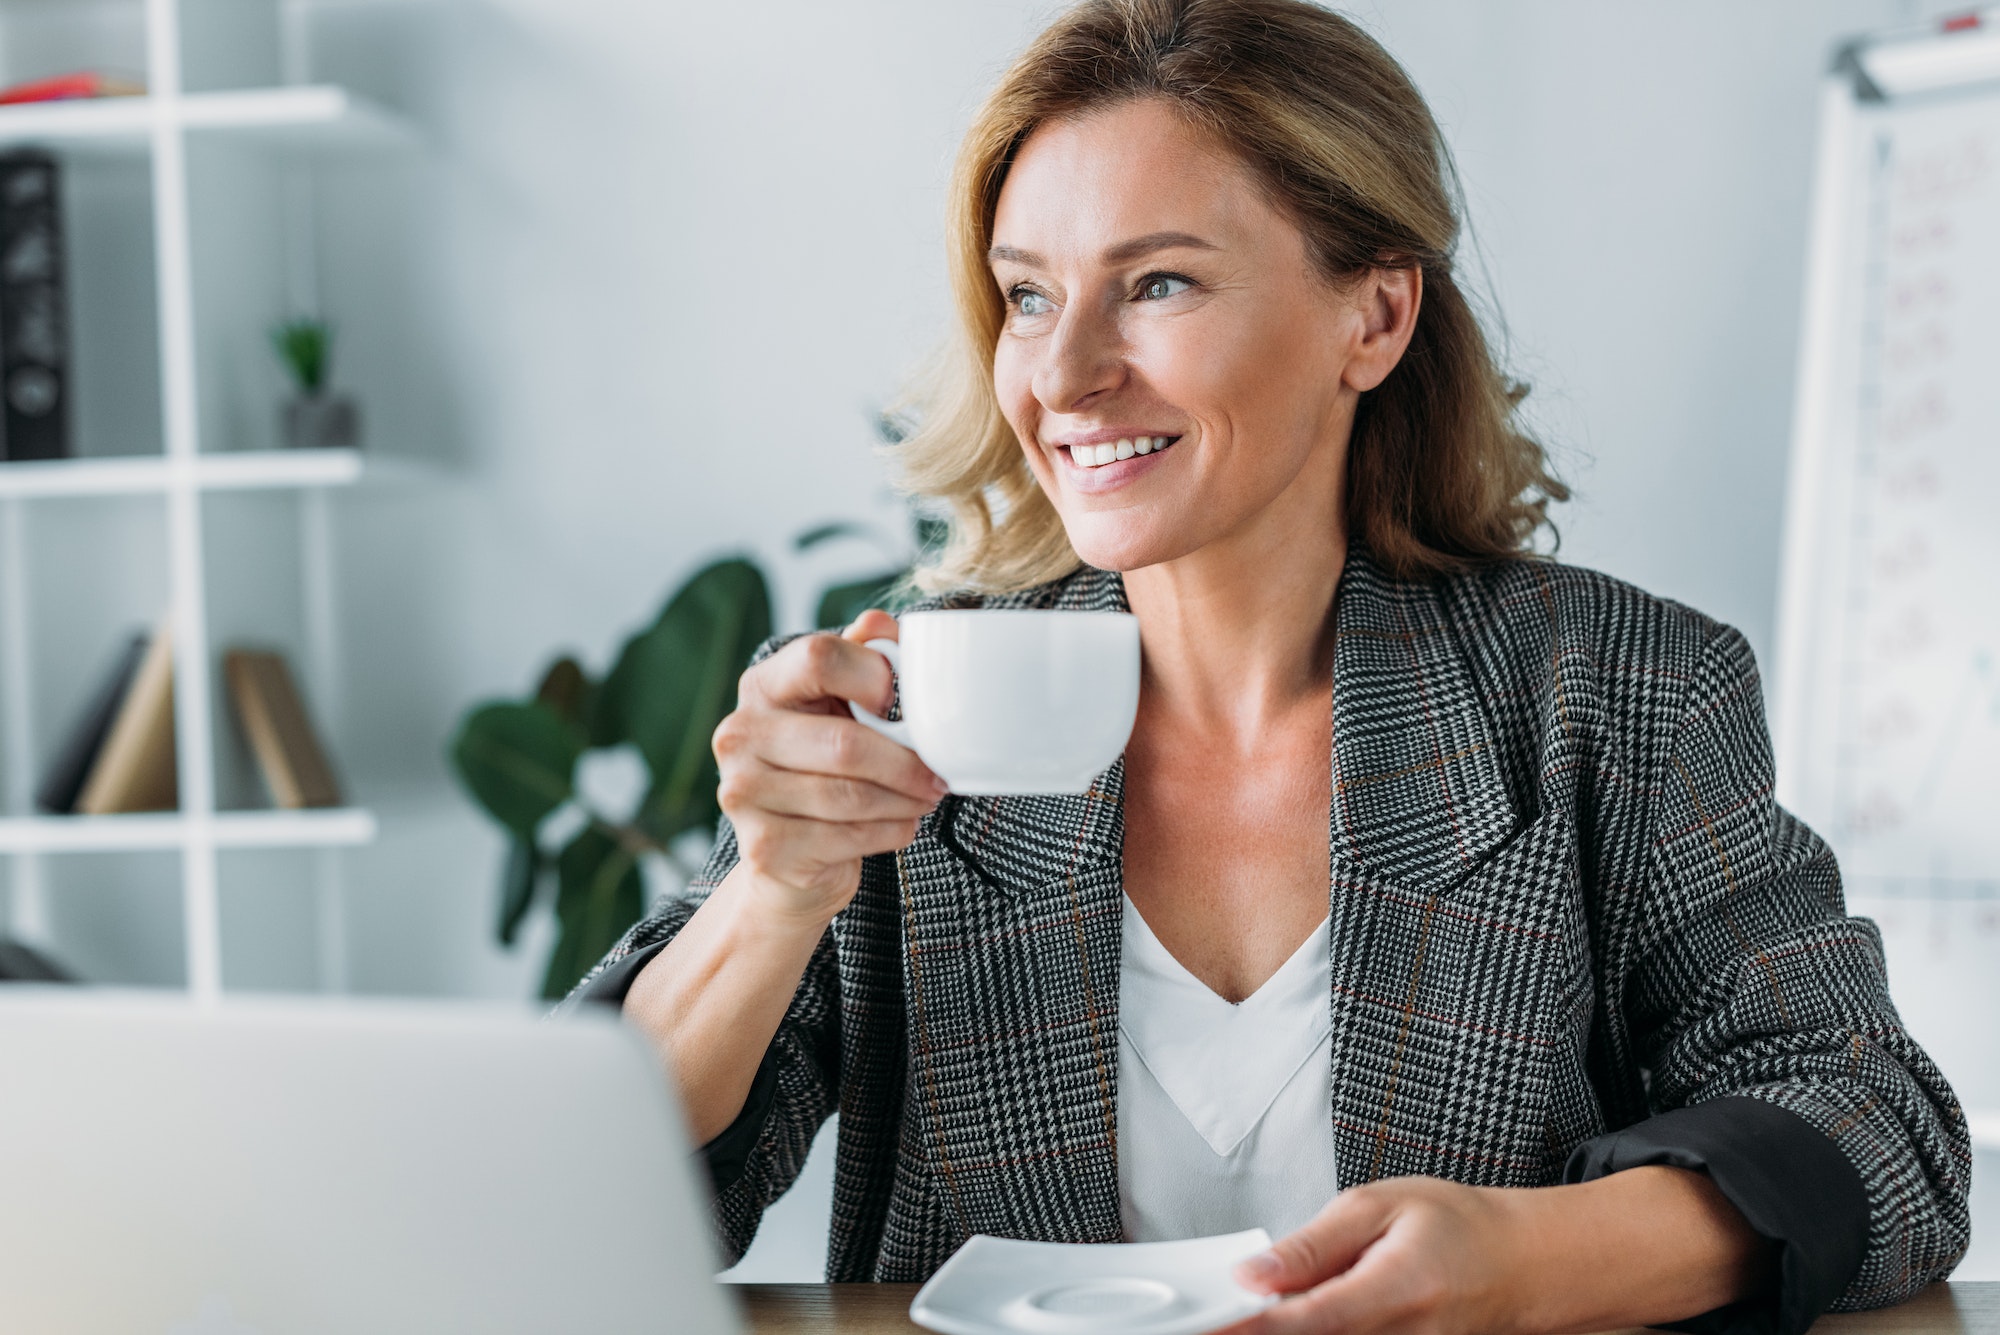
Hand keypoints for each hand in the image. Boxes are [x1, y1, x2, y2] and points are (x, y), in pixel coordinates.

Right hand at [710, 609, 946, 926]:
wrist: (788, 853)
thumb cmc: (822, 766)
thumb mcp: (839, 706)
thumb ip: (861, 660)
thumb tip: (881, 624)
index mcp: (762, 686)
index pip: (818, 656)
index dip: (873, 676)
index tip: (903, 703)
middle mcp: (740, 735)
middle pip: (843, 742)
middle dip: (905, 762)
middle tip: (938, 774)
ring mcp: (743, 793)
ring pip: (850, 795)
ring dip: (903, 800)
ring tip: (925, 798)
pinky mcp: (763, 846)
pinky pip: (847, 836)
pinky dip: (889, 832)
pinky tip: (901, 825)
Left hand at [1221, 1168, 1770, 1334]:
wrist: (1523, 1266)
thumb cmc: (1459, 1228)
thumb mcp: (1380, 1206)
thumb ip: (1314, 1244)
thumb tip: (1255, 1273)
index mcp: (1393, 1292)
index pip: (1303, 1322)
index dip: (1247, 1326)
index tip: (1206, 1320)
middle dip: (1258, 1329)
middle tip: (1216, 1310)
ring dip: (1282, 1331)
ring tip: (1260, 1306)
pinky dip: (1312, 1333)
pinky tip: (1294, 1315)